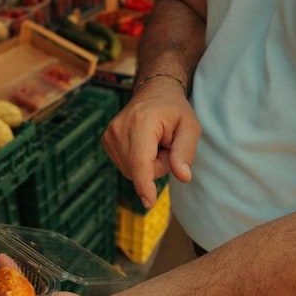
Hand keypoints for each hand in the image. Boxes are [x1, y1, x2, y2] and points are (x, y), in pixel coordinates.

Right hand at [101, 79, 200, 208]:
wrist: (153, 92)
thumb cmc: (174, 110)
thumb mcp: (190, 127)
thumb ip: (186, 151)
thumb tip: (183, 176)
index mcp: (141, 122)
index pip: (140, 161)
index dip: (145, 184)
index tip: (148, 202)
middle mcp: (119, 129)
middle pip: (141, 170)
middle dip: (158, 165)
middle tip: (165, 143)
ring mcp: (109, 136)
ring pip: (133, 171)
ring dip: (148, 164)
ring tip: (154, 142)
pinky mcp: (106, 141)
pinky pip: (126, 167)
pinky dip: (138, 161)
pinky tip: (143, 145)